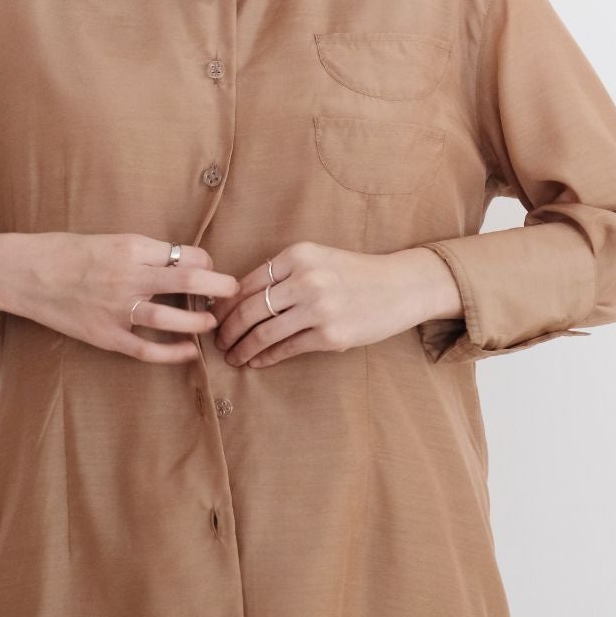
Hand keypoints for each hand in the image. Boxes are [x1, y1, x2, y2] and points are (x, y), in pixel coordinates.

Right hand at [0, 232, 240, 363]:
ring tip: (213, 323)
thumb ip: (141, 252)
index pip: (184, 253)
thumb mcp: (109, 239)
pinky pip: (147, 348)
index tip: (209, 265)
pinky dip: (172, 353)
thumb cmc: (65, 250)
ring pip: (172, 317)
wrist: (24, 272)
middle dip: (219, 286)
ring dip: (199, 321)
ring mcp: (117, 308)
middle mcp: (128, 276)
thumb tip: (176, 261)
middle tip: (233, 290)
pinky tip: (188, 353)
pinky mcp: (105, 335)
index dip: (205, 260)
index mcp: (131, 246)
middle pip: (189, 280)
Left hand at [212, 241, 464, 368]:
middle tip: (217, 341)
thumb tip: (239, 297)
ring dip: (242, 348)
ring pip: (263, 333)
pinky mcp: (331, 336)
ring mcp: (318, 309)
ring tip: (232, 356)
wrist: (401, 286)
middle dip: (227, 329)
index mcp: (298, 255)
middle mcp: (306, 279)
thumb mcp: (318, 259)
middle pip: (249, 309)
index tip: (214, 316)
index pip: (247, 283)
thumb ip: (284, 273)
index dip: (226, 304)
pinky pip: (286, 349)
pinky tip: (256, 361)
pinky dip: (265, 358)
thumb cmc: (355, 273)